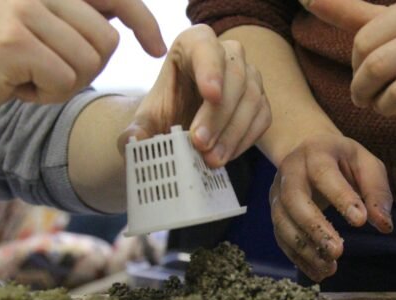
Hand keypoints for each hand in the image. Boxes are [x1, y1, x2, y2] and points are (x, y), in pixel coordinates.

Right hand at [0, 0, 164, 131]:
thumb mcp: (36, 28)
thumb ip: (76, 19)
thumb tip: (133, 23)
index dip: (144, 20)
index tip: (156, 47)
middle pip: (106, 41)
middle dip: (86, 70)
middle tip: (46, 73)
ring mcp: (23, 9)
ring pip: (88, 63)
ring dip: (63, 85)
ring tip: (25, 77)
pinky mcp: (13, 41)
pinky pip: (64, 82)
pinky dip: (44, 96)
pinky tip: (14, 87)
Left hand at [122, 25, 271, 167]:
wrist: (182, 126)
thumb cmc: (166, 112)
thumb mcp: (146, 121)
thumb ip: (136, 131)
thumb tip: (133, 141)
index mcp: (194, 43)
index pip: (206, 46)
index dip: (210, 69)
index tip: (210, 94)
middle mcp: (228, 53)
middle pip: (234, 77)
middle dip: (218, 115)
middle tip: (200, 144)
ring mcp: (249, 76)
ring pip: (251, 98)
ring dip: (232, 133)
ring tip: (212, 159)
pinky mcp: (260, 101)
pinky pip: (261, 118)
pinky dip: (244, 140)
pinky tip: (225, 156)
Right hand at [269, 134, 392, 281]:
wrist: (307, 149)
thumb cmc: (343, 159)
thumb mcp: (367, 164)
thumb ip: (377, 192)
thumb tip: (384, 225)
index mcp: (316, 153)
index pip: (324, 173)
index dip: (340, 196)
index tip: (359, 221)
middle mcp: (291, 171)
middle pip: (294, 198)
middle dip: (314, 227)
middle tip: (338, 251)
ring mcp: (278, 192)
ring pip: (283, 221)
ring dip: (304, 248)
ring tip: (329, 268)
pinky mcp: (276, 212)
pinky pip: (281, 237)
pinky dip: (298, 257)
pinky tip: (318, 272)